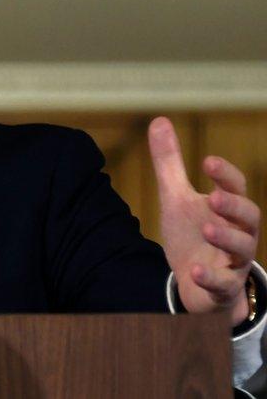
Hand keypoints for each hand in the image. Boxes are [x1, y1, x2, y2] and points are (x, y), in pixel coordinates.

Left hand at [149, 117, 260, 325]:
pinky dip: (211, 278)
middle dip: (234, 206)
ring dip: (226, 238)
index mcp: (227, 209)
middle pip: (249, 217)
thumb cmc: (192, 234)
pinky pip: (223, 284)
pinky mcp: (224, 288)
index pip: (235, 187)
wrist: (196, 282)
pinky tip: (194, 271)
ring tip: (207, 228)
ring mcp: (234, 261)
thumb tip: (159, 120)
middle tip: (215, 197)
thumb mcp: (177, 198)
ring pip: (242, 250)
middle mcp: (238, 233)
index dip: (225, 175)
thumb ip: (170, 164)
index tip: (209, 161)